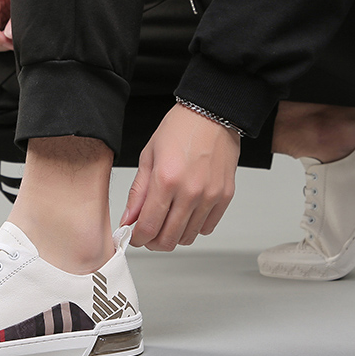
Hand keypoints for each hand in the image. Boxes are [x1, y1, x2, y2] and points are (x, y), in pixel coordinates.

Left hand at [121, 103, 239, 250]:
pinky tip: (187, 214)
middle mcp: (190, 191)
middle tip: (149, 232)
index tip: (134, 236)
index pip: (148, 227)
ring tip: (167, 220)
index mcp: (166, 179)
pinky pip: (208, 227)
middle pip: (168, 239)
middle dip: (153, 242)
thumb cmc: (180, 128)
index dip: (137, 238)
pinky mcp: (225, 196)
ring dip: (174, 235)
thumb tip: (129, 218)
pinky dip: (195, 227)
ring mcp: (210, 196)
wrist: (212, 113)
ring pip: (188, 237)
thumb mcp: (149, 156)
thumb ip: (139, 192)